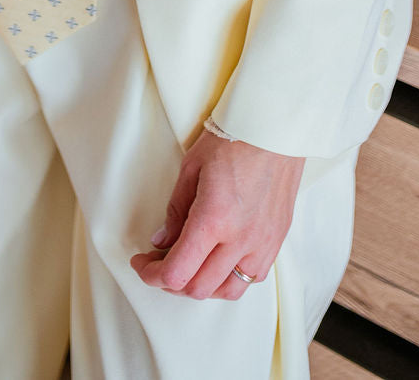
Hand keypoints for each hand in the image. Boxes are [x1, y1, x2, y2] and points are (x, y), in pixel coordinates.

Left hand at [130, 130, 303, 298]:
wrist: (275, 128)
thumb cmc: (232, 139)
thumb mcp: (191, 167)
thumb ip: (175, 211)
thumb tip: (161, 242)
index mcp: (213, 219)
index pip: (177, 272)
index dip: (152, 275)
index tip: (141, 263)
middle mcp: (240, 239)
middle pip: (198, 288)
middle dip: (170, 282)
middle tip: (157, 262)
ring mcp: (262, 244)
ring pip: (227, 291)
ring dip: (202, 286)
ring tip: (189, 265)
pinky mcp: (277, 241)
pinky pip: (252, 278)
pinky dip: (230, 278)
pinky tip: (219, 260)